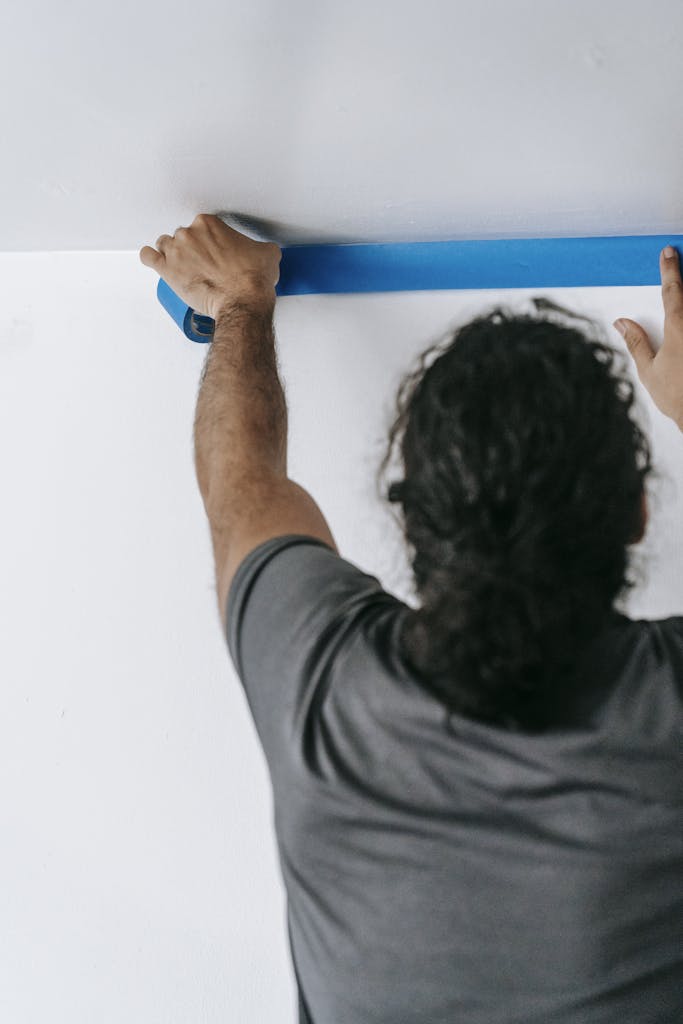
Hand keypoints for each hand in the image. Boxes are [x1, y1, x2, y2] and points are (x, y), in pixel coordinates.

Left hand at [139, 213, 281, 319]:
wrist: (243, 302)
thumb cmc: (252, 280)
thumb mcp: (266, 254)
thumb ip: (259, 247)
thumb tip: (261, 252)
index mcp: (209, 224)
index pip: (202, 226)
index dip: (208, 241)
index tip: (213, 252)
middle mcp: (189, 233)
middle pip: (183, 236)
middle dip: (191, 249)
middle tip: (202, 265)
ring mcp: (175, 251)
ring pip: (165, 245)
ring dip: (172, 254)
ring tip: (183, 267)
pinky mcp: (166, 270)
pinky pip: (148, 257)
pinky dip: (150, 258)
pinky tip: (156, 262)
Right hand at [616, 246, 682, 429]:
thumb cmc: (677, 397)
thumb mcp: (649, 371)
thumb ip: (636, 343)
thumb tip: (622, 323)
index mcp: (679, 328)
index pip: (672, 290)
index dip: (669, 269)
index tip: (669, 251)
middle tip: (681, 260)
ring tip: (678, 304)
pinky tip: (681, 334)